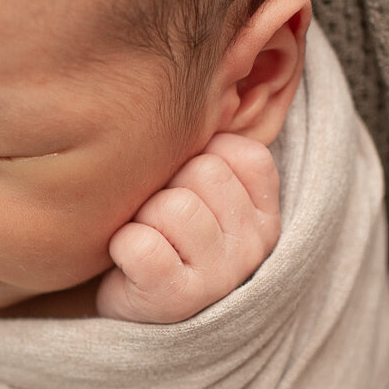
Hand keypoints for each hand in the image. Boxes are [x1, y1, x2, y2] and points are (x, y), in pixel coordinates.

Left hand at [95, 133, 279, 322]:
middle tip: (159, 224)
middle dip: (165, 189)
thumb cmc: (164, 238)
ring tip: (147, 243)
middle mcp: (255, 247)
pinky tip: (130, 265)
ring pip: (171, 205)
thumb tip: (215, 76)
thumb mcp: (201, 193)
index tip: (187, 194)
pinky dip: (122, 248)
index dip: (195, 162)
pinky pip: (140, 244)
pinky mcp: (178, 300)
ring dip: (142, 219)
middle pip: (201, 172)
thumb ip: (212, 149)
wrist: (132, 312)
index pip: (236, 152)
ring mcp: (220, 277)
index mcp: (266, 214)